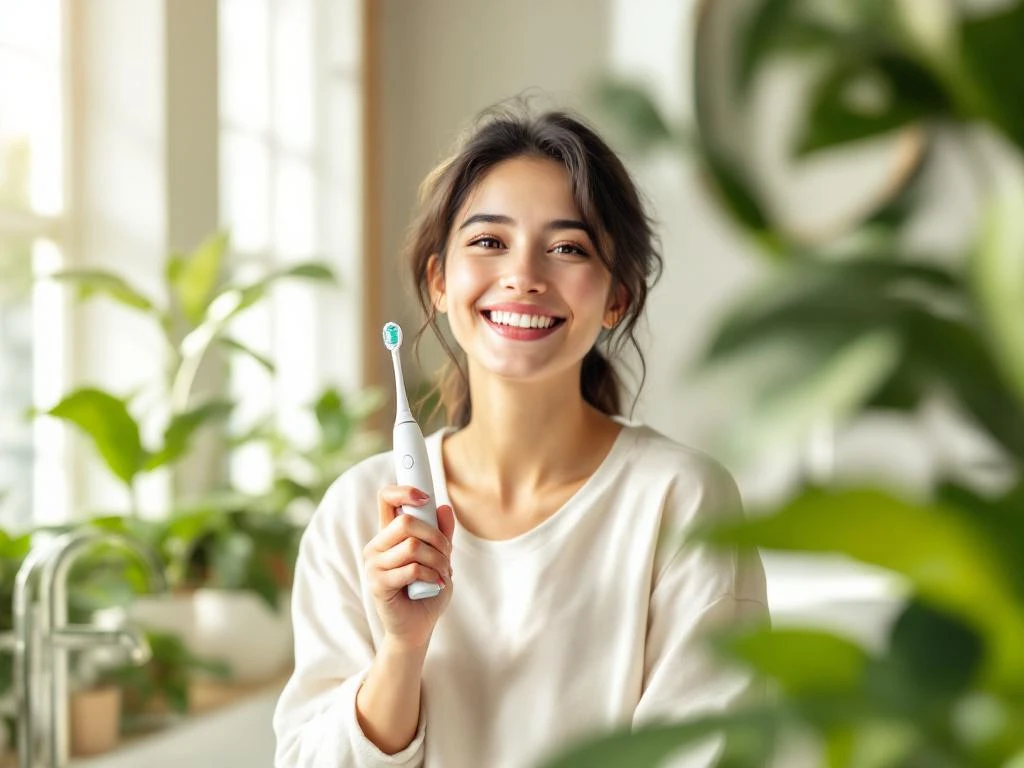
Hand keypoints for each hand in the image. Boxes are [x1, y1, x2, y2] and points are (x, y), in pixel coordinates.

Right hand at [363, 485, 455, 650]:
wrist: (418, 627)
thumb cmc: (427, 590)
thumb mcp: (440, 558)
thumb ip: (442, 534)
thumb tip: (445, 508)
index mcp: (389, 534)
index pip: (386, 499)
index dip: (404, 491)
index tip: (425, 497)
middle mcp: (377, 546)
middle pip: (406, 522)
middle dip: (436, 537)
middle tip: (447, 554)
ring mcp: (374, 564)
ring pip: (413, 547)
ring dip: (438, 560)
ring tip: (443, 573)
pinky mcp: (377, 583)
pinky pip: (412, 569)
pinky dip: (432, 576)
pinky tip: (436, 584)